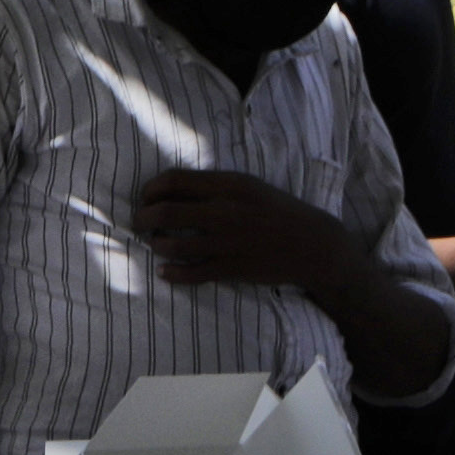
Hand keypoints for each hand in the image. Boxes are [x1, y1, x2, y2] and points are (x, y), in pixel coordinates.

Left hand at [135, 169, 355, 293]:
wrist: (314, 245)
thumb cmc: (277, 212)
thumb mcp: (248, 187)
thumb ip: (211, 186)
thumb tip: (167, 190)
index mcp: (228, 185)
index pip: (171, 180)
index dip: (149, 190)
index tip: (146, 199)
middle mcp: (225, 211)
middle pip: (162, 213)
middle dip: (142, 220)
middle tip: (140, 224)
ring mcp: (227, 241)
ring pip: (170, 245)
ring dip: (155, 245)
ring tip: (156, 243)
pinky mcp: (231, 268)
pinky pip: (188, 273)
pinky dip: (170, 273)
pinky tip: (164, 271)